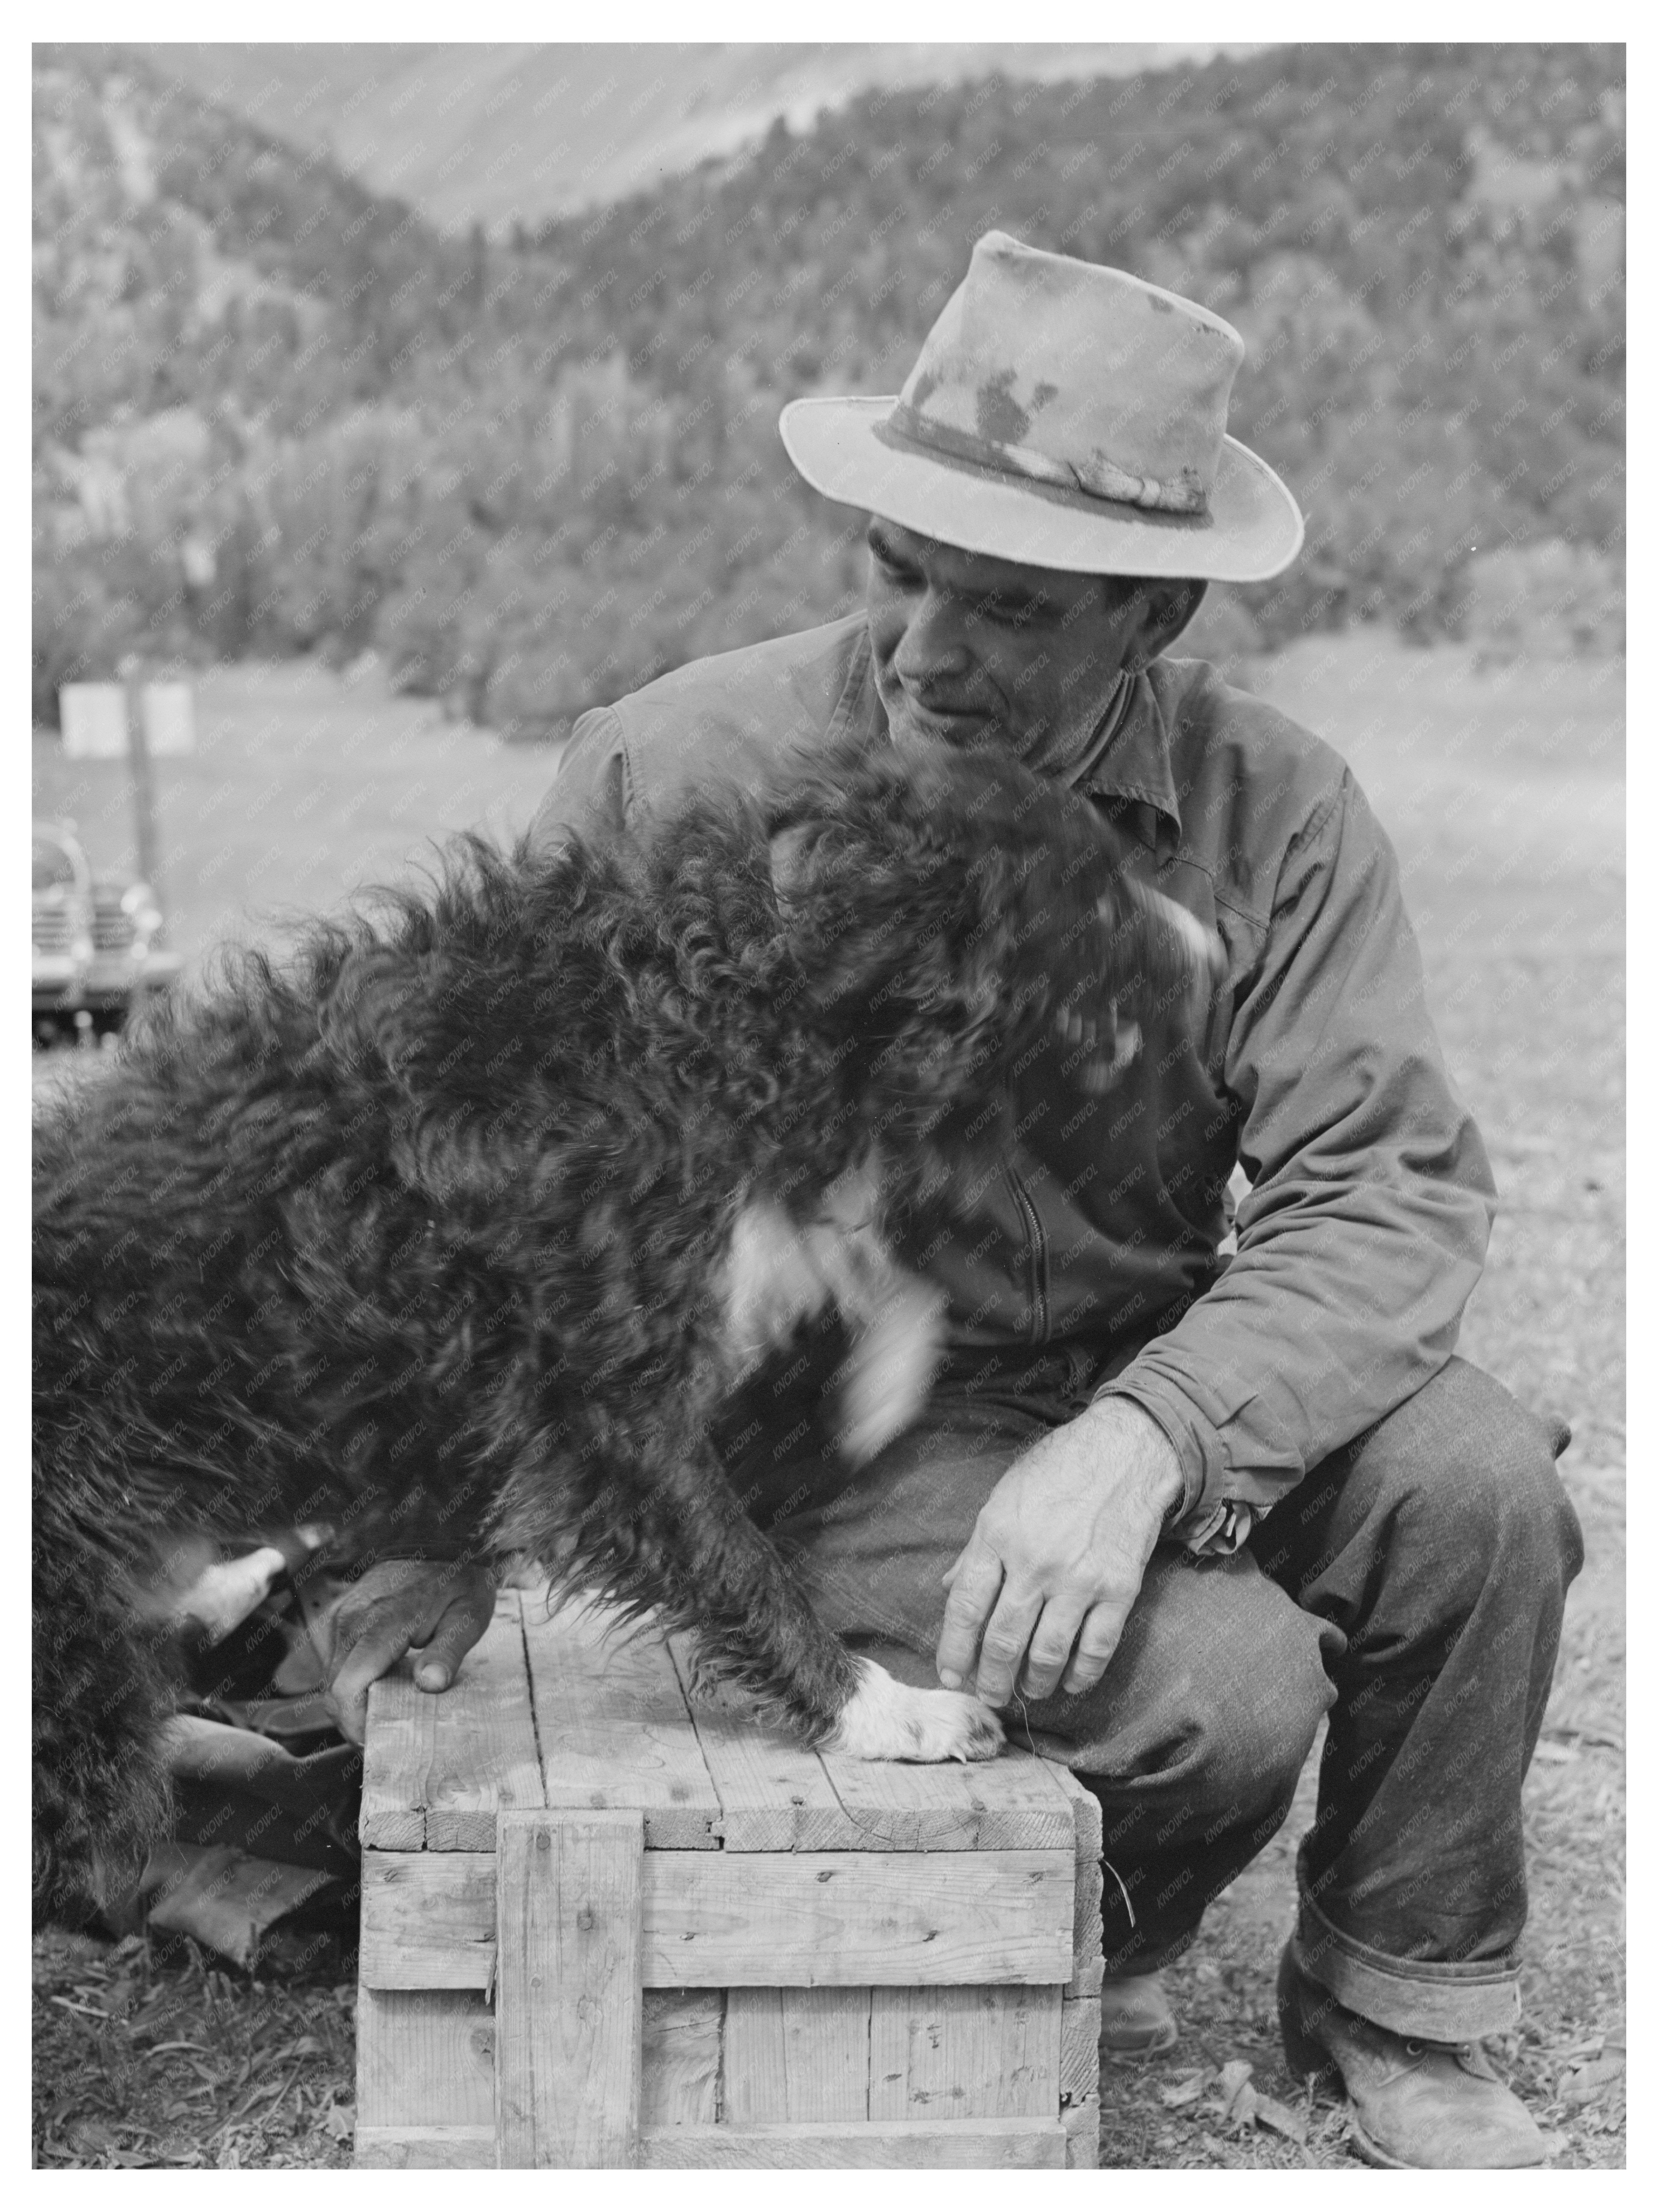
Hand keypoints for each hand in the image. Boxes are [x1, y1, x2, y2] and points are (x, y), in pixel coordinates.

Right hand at [318, 1559, 497, 1743]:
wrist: (440, 1541)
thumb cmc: (458, 1580)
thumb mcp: (468, 1616)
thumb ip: (448, 1652)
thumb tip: (431, 1685)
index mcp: (381, 1623)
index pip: (346, 1688)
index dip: (355, 1725)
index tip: (378, 1742)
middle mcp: (352, 1619)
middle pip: (333, 1690)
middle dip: (353, 1721)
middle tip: (384, 1737)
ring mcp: (342, 1616)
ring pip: (329, 1678)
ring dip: (350, 1702)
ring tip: (384, 1714)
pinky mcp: (341, 1616)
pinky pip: (334, 1660)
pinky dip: (349, 1681)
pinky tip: (377, 1687)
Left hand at [936, 1398, 1182, 1705]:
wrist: (1126, 1453)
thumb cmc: (1058, 1470)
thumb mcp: (1004, 1498)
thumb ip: (977, 1549)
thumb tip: (947, 1589)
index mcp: (998, 1534)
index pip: (965, 1607)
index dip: (954, 1649)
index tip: (950, 1676)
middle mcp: (1035, 1561)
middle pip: (1003, 1640)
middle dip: (992, 1679)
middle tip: (989, 1695)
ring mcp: (1079, 1578)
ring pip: (1047, 1654)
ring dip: (1034, 1684)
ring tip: (1027, 1691)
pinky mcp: (1119, 1589)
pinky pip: (1096, 1648)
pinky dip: (1081, 1675)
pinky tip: (1070, 1683)